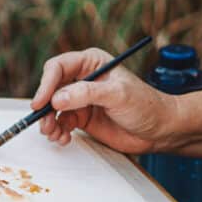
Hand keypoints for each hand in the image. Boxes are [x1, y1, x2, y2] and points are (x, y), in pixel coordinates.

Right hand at [32, 47, 177, 153]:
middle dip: (44, 106)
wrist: (159, 130)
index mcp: (92, 62)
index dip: (46, 84)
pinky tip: (64, 139)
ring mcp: (81, 99)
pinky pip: (60, 122)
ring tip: (55, 134)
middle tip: (44, 124)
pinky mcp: (82, 118)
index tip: (41, 103)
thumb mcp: (117, 95)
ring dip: (48, 122)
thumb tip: (57, 99)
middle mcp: (83, 78)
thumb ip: (87, 94)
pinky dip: (57, 132)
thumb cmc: (145, 105)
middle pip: (51, 88)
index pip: (59, 67)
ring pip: (52, 108)